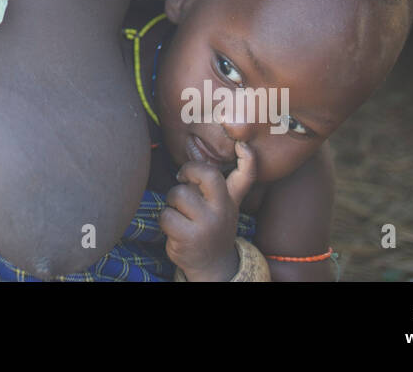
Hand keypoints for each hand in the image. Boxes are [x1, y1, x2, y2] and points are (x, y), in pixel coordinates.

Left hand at [159, 141, 256, 280]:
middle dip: (189, 169)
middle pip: (208, 175)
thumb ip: (213, 184)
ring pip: (178, 194)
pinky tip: (175, 229)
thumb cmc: (210, 227)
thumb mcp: (221, 207)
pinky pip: (166, 215)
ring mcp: (207, 224)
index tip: (242, 145)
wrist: (212, 266)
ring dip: (172, 201)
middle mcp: (223, 211)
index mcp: (230, 201)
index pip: (245, 178)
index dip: (248, 160)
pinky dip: (165, 220)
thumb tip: (196, 147)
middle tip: (181, 176)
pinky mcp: (189, 237)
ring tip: (179, 212)